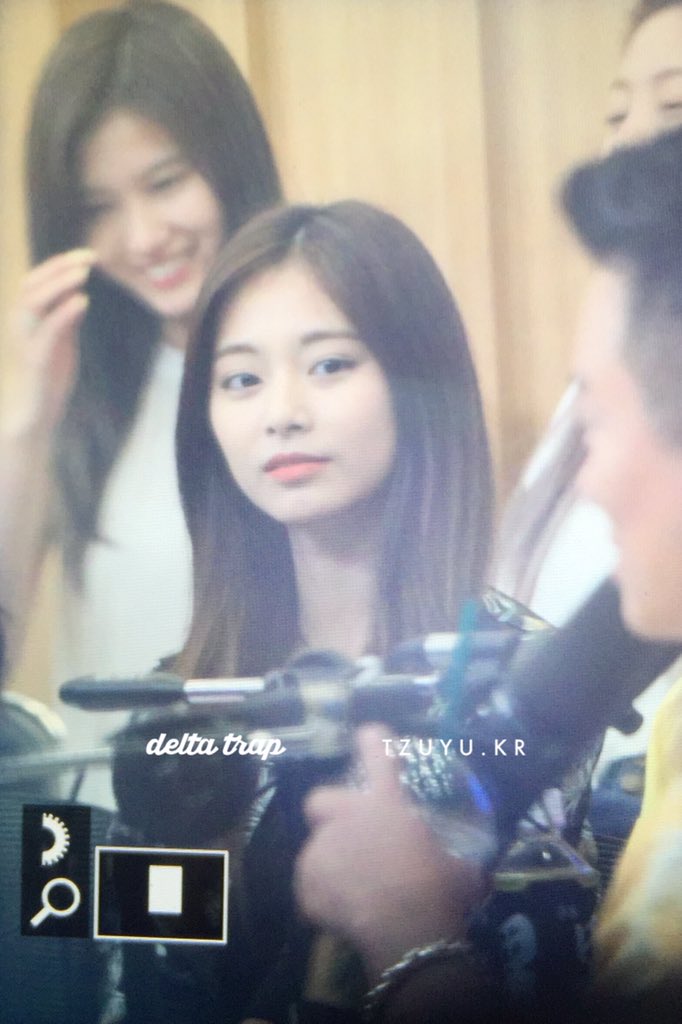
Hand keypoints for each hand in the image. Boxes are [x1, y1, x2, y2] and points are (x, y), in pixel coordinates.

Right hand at [4, 249, 94, 433]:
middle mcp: (19, 325)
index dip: (58, 264)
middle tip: (88, 257)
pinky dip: (64, 313)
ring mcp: (25, 341)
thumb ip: (66, 318)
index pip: (36, 281)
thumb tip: (77, 294)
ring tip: (83, 273)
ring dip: (58, 284)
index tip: (86, 255)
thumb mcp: (61, 341)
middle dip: (59, 267)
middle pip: (31, 285)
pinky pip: (47, 331)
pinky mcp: (36, 360)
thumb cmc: (48, 375)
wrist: (37, 411)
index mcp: (24, 318)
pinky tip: (82, 301)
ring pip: (33, 303)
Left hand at [295, 725, 487, 979]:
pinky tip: (345, 915)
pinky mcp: (306, 884)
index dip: (372, 741)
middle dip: (329, 814)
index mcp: (386, 804)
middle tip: (349, 836)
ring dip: (333, 865)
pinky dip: (324, 900)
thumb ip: (452, 859)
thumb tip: (475, 873)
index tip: (368, 734)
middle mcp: (347, 817)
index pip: (378, 755)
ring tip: (356, 892)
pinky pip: (312, 888)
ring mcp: (322, 849)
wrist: (409, 932)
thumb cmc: (440, 892)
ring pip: (317, 851)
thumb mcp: (458, 869)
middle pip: (321, 800)